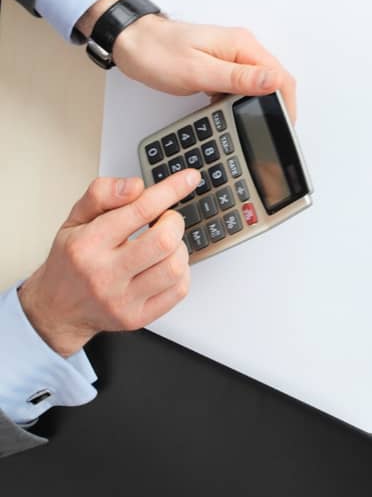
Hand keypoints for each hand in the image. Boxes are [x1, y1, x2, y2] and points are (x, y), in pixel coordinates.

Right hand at [18, 171, 198, 356]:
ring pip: (175, 267)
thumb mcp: (75, 218)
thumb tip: (135, 186)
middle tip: (164, 220)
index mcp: (88, 243)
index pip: (140, 210)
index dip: (171, 190)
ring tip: (163, 244)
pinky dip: (180, 272)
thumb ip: (102, 194)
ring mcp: (121, 300)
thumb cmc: (71, 260)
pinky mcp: (136, 318)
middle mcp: (104, 274)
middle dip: (174, 221)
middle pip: (164, 241)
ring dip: (178, 248)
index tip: (190, 178)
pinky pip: (179, 290)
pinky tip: (163, 266)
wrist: (58, 309)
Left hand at [78, 0, 297, 118]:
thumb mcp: (198, 71)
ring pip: (257, 84)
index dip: (287, 104)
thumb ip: (238, 78)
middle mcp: (241, 48)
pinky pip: (239, 85)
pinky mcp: (220, 64)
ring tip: (247, 125)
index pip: (280, 76)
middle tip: (265, 131)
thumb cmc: (157, 53)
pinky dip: (237, 101)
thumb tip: (273, 82)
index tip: (283, 126)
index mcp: (241, 46)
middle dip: (275, 106)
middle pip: (273, 80)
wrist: (132, 43)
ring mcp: (231, 56)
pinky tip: (227, 113)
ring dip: (256, 104)